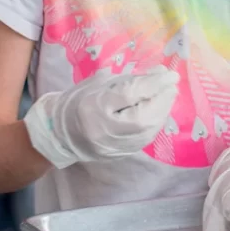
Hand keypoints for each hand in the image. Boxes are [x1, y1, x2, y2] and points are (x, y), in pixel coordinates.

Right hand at [24, 64, 178, 169]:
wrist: (57, 134)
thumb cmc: (79, 101)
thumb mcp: (101, 83)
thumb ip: (130, 79)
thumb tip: (160, 75)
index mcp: (93, 107)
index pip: (130, 95)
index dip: (154, 84)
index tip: (171, 75)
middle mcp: (102, 130)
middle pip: (142, 117)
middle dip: (162, 99)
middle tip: (172, 85)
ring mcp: (111, 146)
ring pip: (147, 131)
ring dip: (162, 112)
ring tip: (168, 96)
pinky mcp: (118, 155)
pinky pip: (144, 140)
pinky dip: (155, 124)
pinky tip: (159, 112)